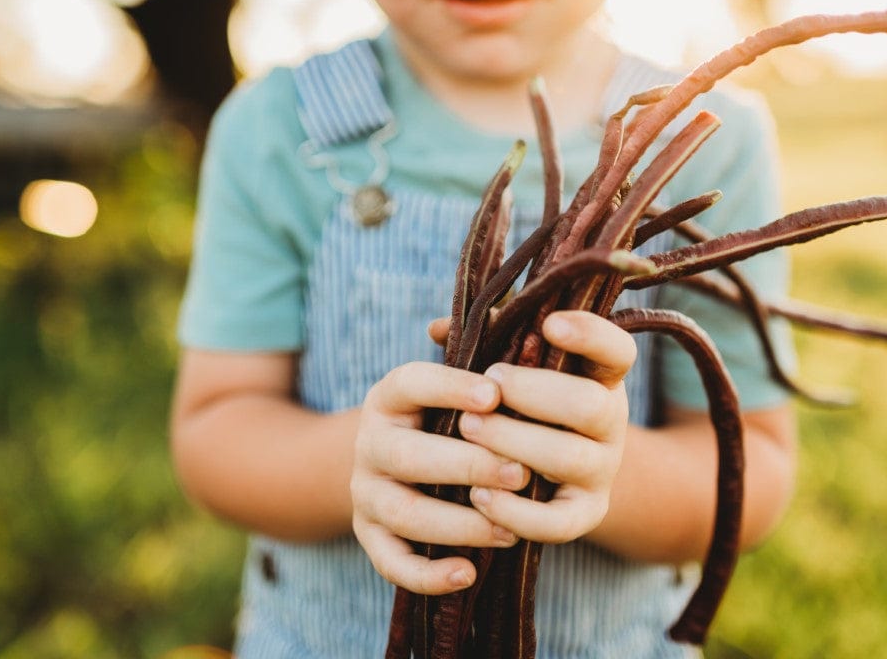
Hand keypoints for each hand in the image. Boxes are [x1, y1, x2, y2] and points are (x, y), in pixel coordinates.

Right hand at [351, 360, 529, 594]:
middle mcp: (370, 442)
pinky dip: (427, 575)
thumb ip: (479, 347)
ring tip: (509, 528)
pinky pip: (392, 563)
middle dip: (466, 465)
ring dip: (458, 523)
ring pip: (404, 512)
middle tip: (520, 471)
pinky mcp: (371, 537)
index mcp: (390, 395)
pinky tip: (469, 573)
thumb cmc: (446, 414)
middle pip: (407, 455)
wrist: (398, 461)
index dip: (449, 387)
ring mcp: (366, 492)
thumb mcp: (456, 380)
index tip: (496, 394)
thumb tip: (503, 312)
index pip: (411, 382)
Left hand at [459, 310, 634, 544]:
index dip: (591, 335)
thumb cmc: (519, 405)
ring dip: (516, 441)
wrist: (547, 473)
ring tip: (468, 427)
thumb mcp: (512, 368)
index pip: (617, 351)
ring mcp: (602, 471)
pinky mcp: (584, 515)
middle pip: (591, 406)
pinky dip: (517, 512)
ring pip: (571, 458)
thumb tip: (439, 329)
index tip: (550, 324)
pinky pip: (558, 522)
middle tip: (491, 384)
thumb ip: (485, 341)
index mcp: (600, 378)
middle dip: (535, 393)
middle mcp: (611, 424)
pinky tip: (478, 495)